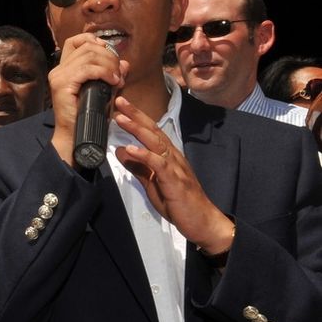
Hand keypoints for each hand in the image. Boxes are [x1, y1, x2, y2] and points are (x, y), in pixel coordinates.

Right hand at [48, 33, 127, 165]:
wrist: (76, 136)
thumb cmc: (88, 116)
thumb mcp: (105, 90)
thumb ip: (113, 76)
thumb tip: (124, 63)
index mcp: (64, 69)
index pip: (76, 41)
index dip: (94, 41)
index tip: (109, 54)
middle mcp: (58, 69)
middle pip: (87, 46)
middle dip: (109, 56)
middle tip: (118, 72)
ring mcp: (58, 76)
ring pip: (89, 55)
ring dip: (109, 65)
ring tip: (117, 79)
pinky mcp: (62, 85)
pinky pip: (88, 69)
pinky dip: (104, 73)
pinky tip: (113, 82)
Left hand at [113, 96, 234, 253]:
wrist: (202, 221)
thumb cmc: (179, 202)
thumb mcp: (152, 183)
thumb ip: (138, 167)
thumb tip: (121, 151)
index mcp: (167, 156)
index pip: (150, 131)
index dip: (136, 117)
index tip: (121, 105)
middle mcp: (173, 157)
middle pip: (152, 131)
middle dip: (136, 115)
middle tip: (120, 100)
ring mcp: (175, 167)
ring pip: (155, 143)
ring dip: (137, 129)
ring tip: (121, 118)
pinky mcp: (175, 181)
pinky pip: (159, 164)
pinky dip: (144, 155)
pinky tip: (131, 149)